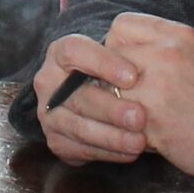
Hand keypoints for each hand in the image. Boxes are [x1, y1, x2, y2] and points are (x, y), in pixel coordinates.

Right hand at [32, 33, 150, 165]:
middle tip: (140, 117)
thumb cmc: (119, 67)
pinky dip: (107, 153)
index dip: (102, 63)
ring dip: (110, 137)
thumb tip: (145, 39)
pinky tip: (130, 152)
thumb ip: (133, 39)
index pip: (74, 51)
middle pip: (77, 96)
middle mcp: (48, 82)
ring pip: (77, 127)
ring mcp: (50, 113)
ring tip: (140, 142)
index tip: (133, 77)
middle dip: (110, 109)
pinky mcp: (56, 140)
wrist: (103, 92)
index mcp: (61, 52)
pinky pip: (80, 150)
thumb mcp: (125, 46)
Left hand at [101, 13, 193, 183]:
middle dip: (113, 77)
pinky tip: (149, 132)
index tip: (127, 64)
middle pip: (109, 58)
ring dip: (117, 104)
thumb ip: (162, 44)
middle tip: (130, 94)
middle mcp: (165, 55)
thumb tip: (119, 46)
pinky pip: (119, 120)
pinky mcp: (151, 120)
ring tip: (138, 114)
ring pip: (109, 90)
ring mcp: (157, 88)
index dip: (117, 45)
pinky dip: (127, 128)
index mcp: (178, 35)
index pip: (121, 26)